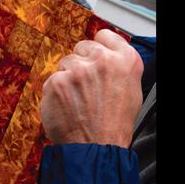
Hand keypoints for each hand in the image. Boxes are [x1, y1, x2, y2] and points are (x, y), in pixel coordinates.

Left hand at [40, 29, 143, 147]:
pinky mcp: (57, 81)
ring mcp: (77, 70)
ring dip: (68, 77)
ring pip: (65, 63)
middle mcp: (102, 60)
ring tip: (78, 100)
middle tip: (86, 86)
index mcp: (125, 60)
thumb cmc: (114, 125)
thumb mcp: (132, 91)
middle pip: (82, 47)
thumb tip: (108, 55)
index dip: (99, 46)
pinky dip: (56, 91)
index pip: (105, 35)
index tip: (94, 54)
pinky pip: (52, 79)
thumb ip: (119, 67)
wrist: (95, 148)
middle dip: (82, 62)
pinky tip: (67, 106)